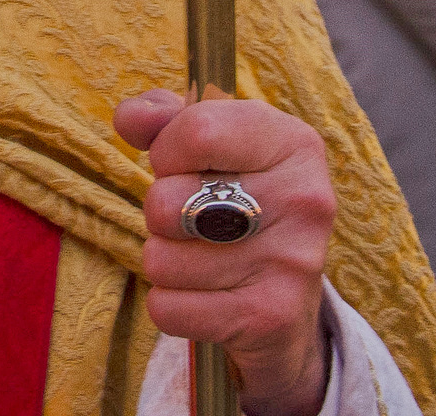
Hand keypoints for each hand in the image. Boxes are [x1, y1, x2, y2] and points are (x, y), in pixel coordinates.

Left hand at [117, 87, 335, 415]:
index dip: (166, 152)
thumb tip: (130, 118)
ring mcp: (292, 262)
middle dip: (160, 213)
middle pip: (166, 201)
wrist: (285, 304)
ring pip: (160, 260)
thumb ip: (163, 117)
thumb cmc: (238, 202)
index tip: (183, 167)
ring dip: (165, 262)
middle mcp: (304, 200)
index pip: (196, 131)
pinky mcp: (271, 318)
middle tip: (194, 220)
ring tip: (203, 258)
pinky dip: (170, 305)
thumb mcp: (213, 144)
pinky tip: (205, 297)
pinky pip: (166, 307)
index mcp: (295, 143)